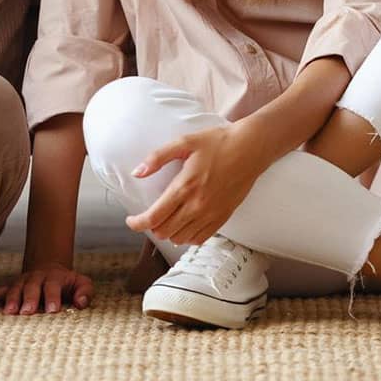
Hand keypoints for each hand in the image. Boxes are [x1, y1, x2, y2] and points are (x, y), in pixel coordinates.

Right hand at [0, 263, 93, 314]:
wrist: (50, 269)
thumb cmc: (68, 284)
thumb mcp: (81, 283)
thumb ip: (85, 292)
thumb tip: (81, 303)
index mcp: (54, 278)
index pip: (53, 286)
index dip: (53, 297)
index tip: (52, 310)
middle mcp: (36, 278)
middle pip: (32, 287)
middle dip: (29, 299)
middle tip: (27, 312)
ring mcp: (22, 282)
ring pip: (15, 289)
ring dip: (11, 300)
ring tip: (8, 313)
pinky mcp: (11, 287)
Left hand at [124, 123, 266, 246]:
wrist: (250, 149)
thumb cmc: (217, 142)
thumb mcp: (184, 142)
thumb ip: (158, 157)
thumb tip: (137, 172)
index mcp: (185, 187)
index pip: (154, 217)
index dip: (137, 223)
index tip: (131, 220)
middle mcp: (197, 205)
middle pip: (164, 231)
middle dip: (151, 226)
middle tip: (148, 215)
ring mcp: (211, 214)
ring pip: (181, 238)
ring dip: (168, 232)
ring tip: (165, 218)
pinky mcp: (222, 218)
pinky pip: (199, 238)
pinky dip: (186, 236)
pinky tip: (183, 223)